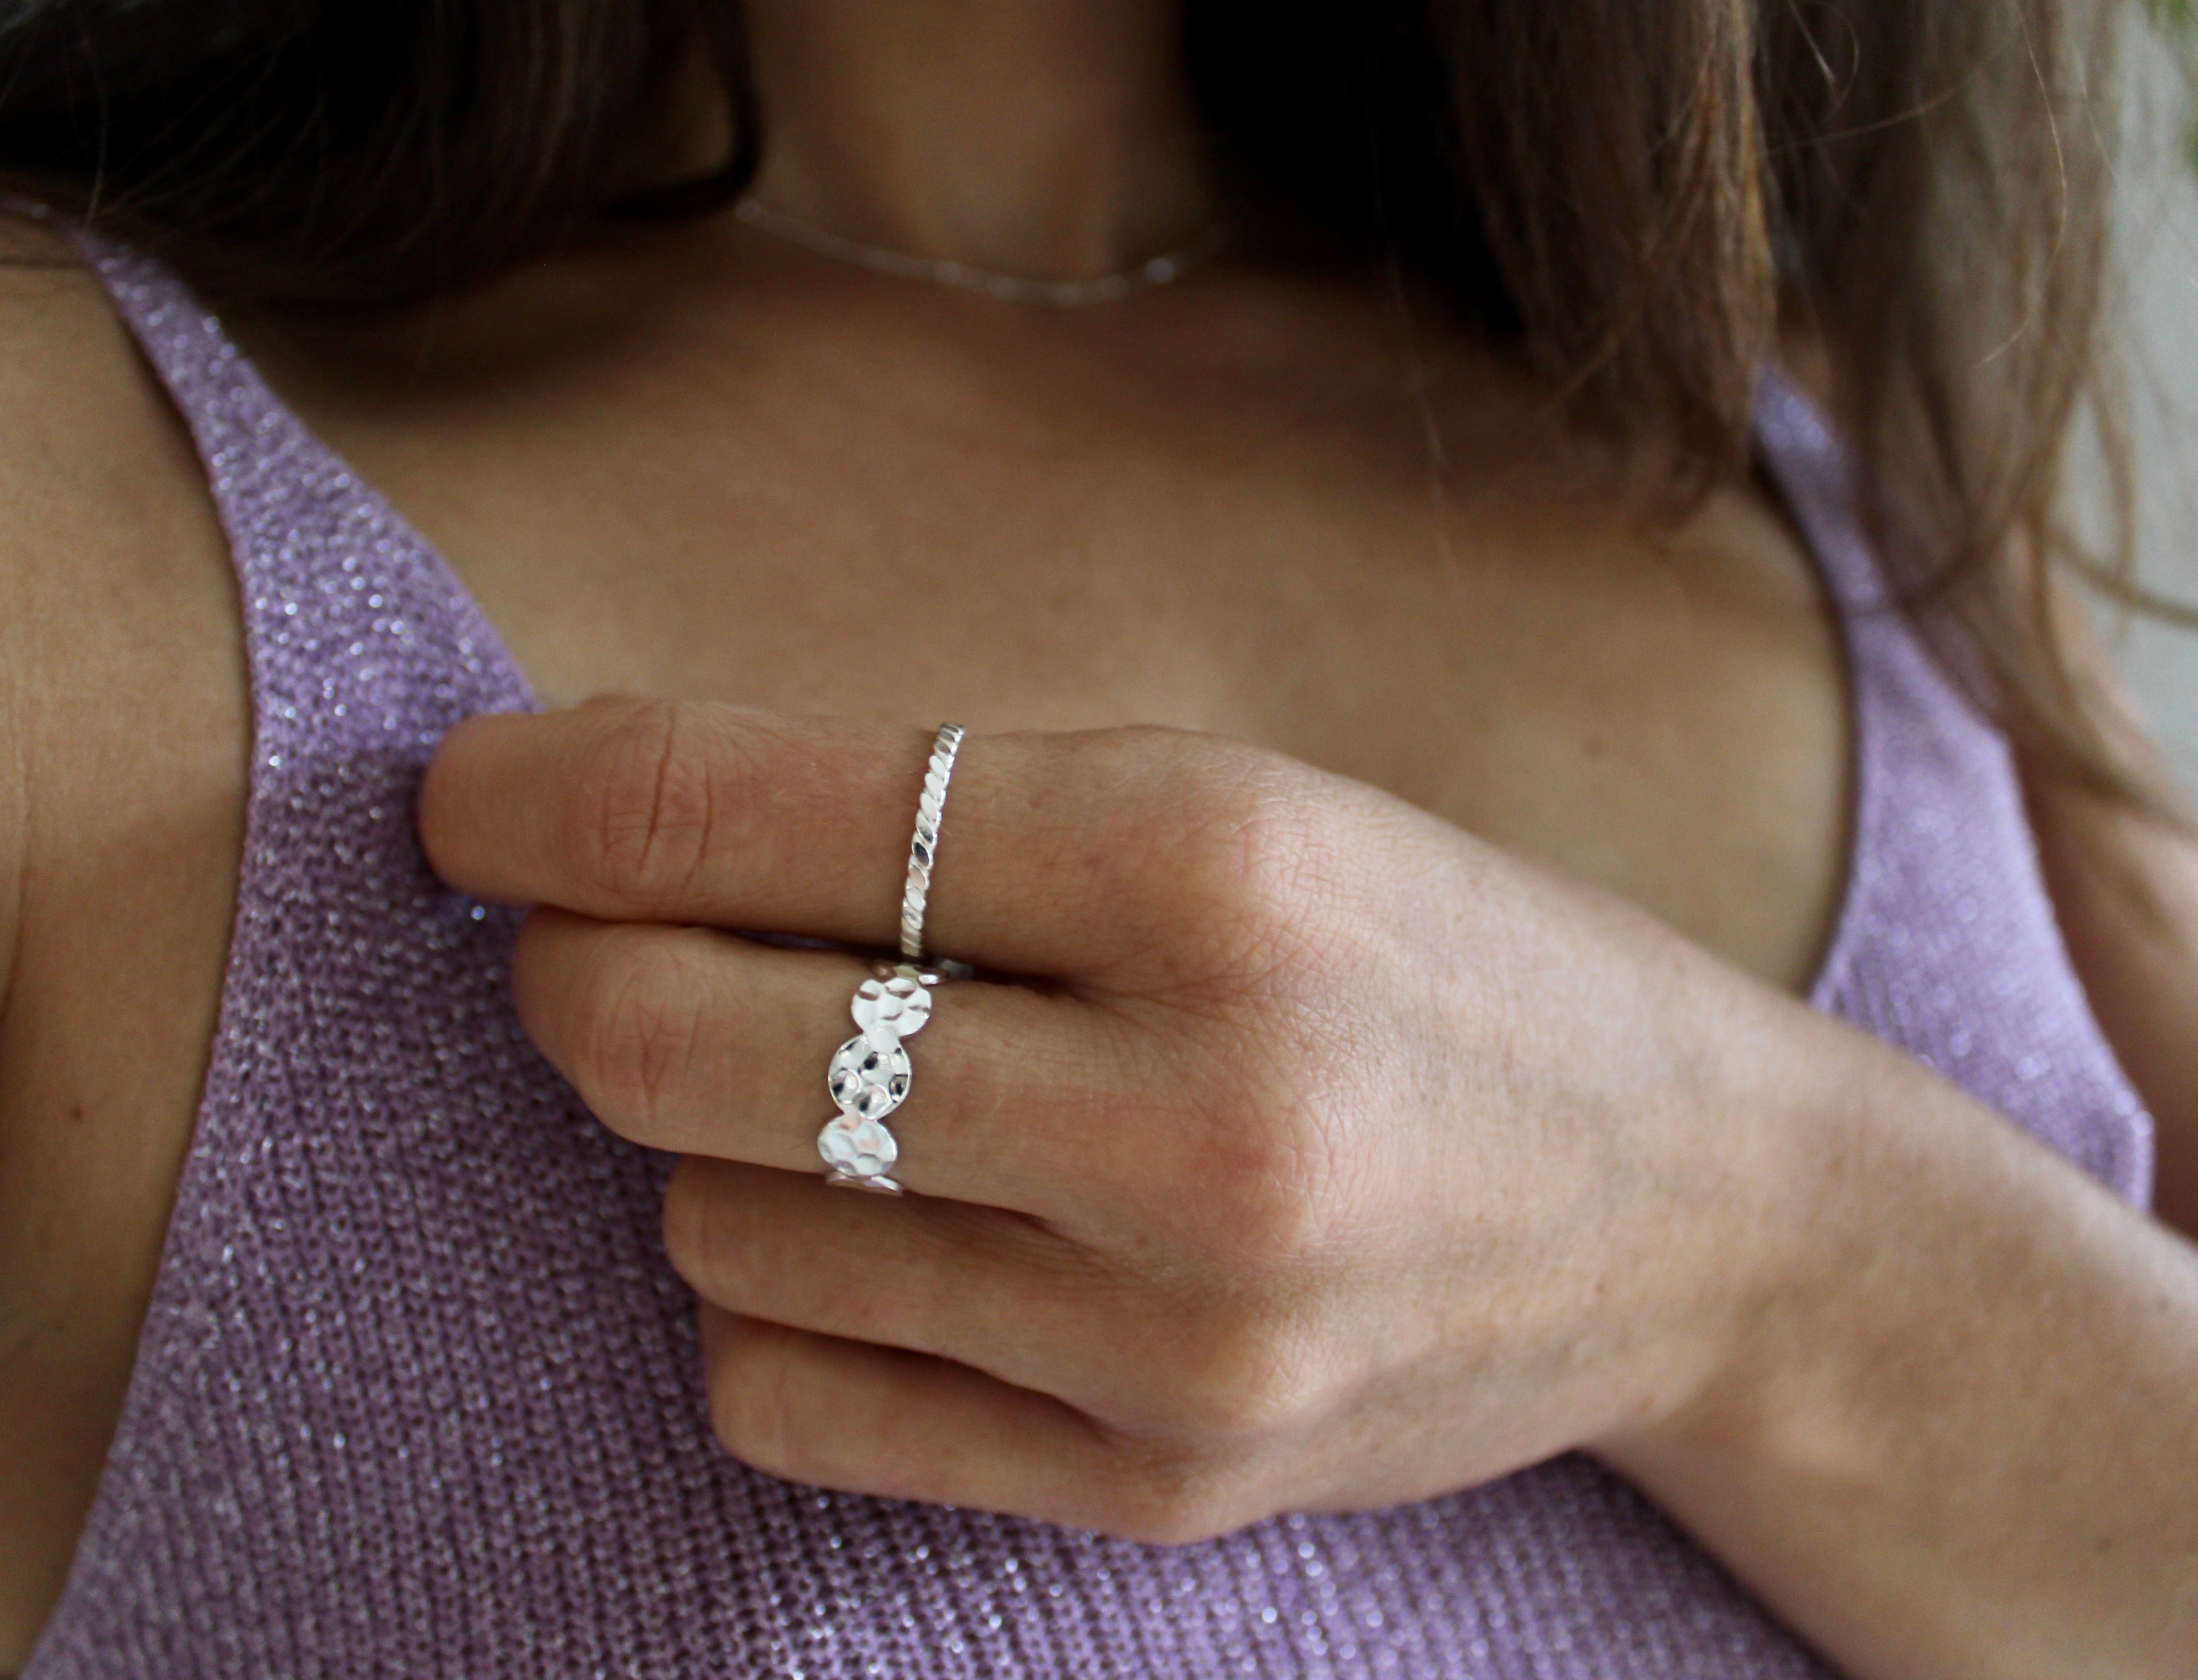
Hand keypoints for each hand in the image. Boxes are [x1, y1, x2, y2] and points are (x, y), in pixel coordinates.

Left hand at [419, 697, 1820, 1541]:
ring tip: (848, 1093)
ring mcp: (1174, 1339)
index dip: (554, 798)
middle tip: (581, 937)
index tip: (469, 795)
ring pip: (715, 1228)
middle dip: (570, 971)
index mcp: (1217, 865)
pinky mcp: (1158, 1491)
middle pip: (680, 1045)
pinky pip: (788, 1399)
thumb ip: (936, 820)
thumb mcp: (1234, 807)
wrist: (1693, 1211)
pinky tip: (882, 1232)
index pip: (762, 816)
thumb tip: (609, 834)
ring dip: (711, 1143)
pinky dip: (769, 1299)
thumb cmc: (1434, 959)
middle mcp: (1196, 1114)